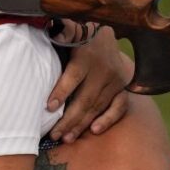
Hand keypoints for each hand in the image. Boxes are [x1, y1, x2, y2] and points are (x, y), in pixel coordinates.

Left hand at [46, 24, 132, 142]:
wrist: (105, 32)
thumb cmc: (77, 36)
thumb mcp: (67, 32)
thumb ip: (59, 35)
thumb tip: (47, 31)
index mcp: (87, 54)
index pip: (74, 76)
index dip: (61, 92)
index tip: (49, 108)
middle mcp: (104, 69)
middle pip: (85, 98)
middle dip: (68, 119)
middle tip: (54, 135)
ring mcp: (115, 79)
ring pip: (98, 106)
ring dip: (81, 124)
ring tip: (66, 138)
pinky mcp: (123, 87)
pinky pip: (119, 106)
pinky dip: (108, 119)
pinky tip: (95, 130)